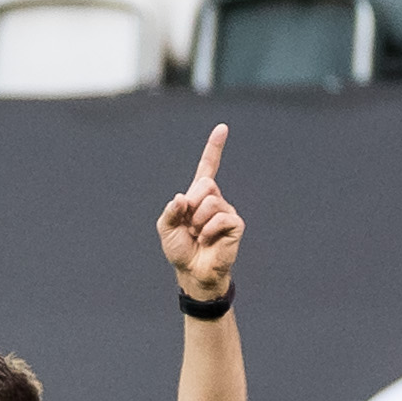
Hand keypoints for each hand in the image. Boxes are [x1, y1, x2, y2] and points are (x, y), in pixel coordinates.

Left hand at [158, 123, 241, 301]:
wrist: (192, 272)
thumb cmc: (181, 250)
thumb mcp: (166, 228)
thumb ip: (170, 210)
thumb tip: (182, 198)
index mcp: (198, 196)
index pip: (208, 168)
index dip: (214, 148)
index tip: (222, 128)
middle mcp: (215, 199)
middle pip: (204, 185)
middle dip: (191, 207)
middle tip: (191, 226)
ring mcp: (227, 210)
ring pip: (210, 202)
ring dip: (198, 222)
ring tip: (199, 236)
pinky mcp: (236, 224)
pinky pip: (219, 218)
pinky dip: (208, 231)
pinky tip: (209, 240)